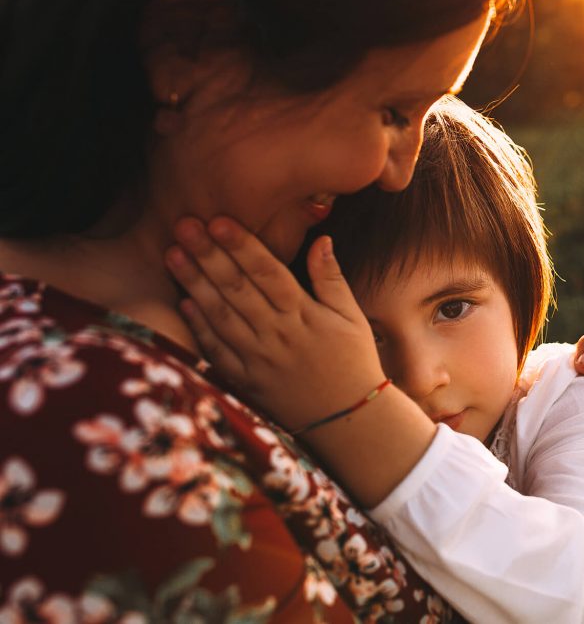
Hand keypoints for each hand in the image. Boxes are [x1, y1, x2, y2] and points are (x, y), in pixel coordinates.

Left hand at [164, 216, 385, 430]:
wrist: (349, 420)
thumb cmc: (354, 361)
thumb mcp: (351, 316)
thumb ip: (331, 278)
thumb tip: (321, 239)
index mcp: (304, 316)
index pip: (268, 273)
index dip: (242, 245)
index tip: (219, 220)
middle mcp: (278, 335)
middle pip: (237, 289)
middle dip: (208, 255)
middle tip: (184, 225)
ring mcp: (259, 360)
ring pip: (221, 316)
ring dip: (194, 284)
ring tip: (173, 254)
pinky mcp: (246, 382)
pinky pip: (217, 352)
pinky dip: (199, 327)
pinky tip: (183, 302)